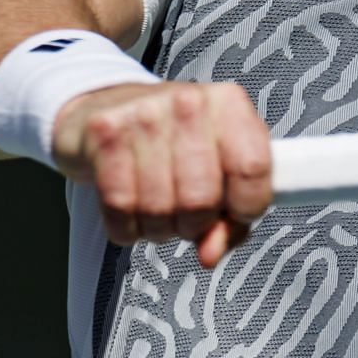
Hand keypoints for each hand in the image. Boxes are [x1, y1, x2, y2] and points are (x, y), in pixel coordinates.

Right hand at [51, 81, 271, 267]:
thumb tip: (211, 252)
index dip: (246, 208)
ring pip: (159, 210)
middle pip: (201, 199)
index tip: (235, 214)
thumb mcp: (219, 166)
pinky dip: (127, 226)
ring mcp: (143, 116)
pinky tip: (132, 206)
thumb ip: (230, 216)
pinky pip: (120, 210)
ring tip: (159, 206)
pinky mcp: (104, 133)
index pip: (253, 169)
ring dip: (159, 227)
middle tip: (187, 212)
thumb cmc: (174, 141)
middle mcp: (188, 104)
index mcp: (229, 105)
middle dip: (194, 224)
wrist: (109, 108)